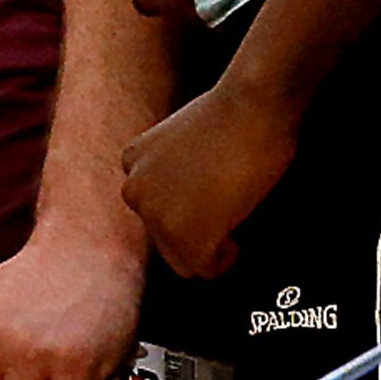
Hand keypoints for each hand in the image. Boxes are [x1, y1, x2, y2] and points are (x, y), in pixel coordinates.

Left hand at [122, 73, 295, 279]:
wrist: (250, 108)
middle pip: (165, 239)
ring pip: (182, 259)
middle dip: (198, 234)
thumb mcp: (185, 142)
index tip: (216, 195)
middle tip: (230, 210)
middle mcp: (133, 190)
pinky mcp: (185, 235)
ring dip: (211, 248)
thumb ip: (176, 171)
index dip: (191, 211)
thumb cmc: (233, 119)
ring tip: (234, 218)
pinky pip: (202, 270)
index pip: (156, 208)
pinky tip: (237, 234)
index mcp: (130, 162)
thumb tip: (192, 197)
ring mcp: (155, 214)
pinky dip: (224, 260)